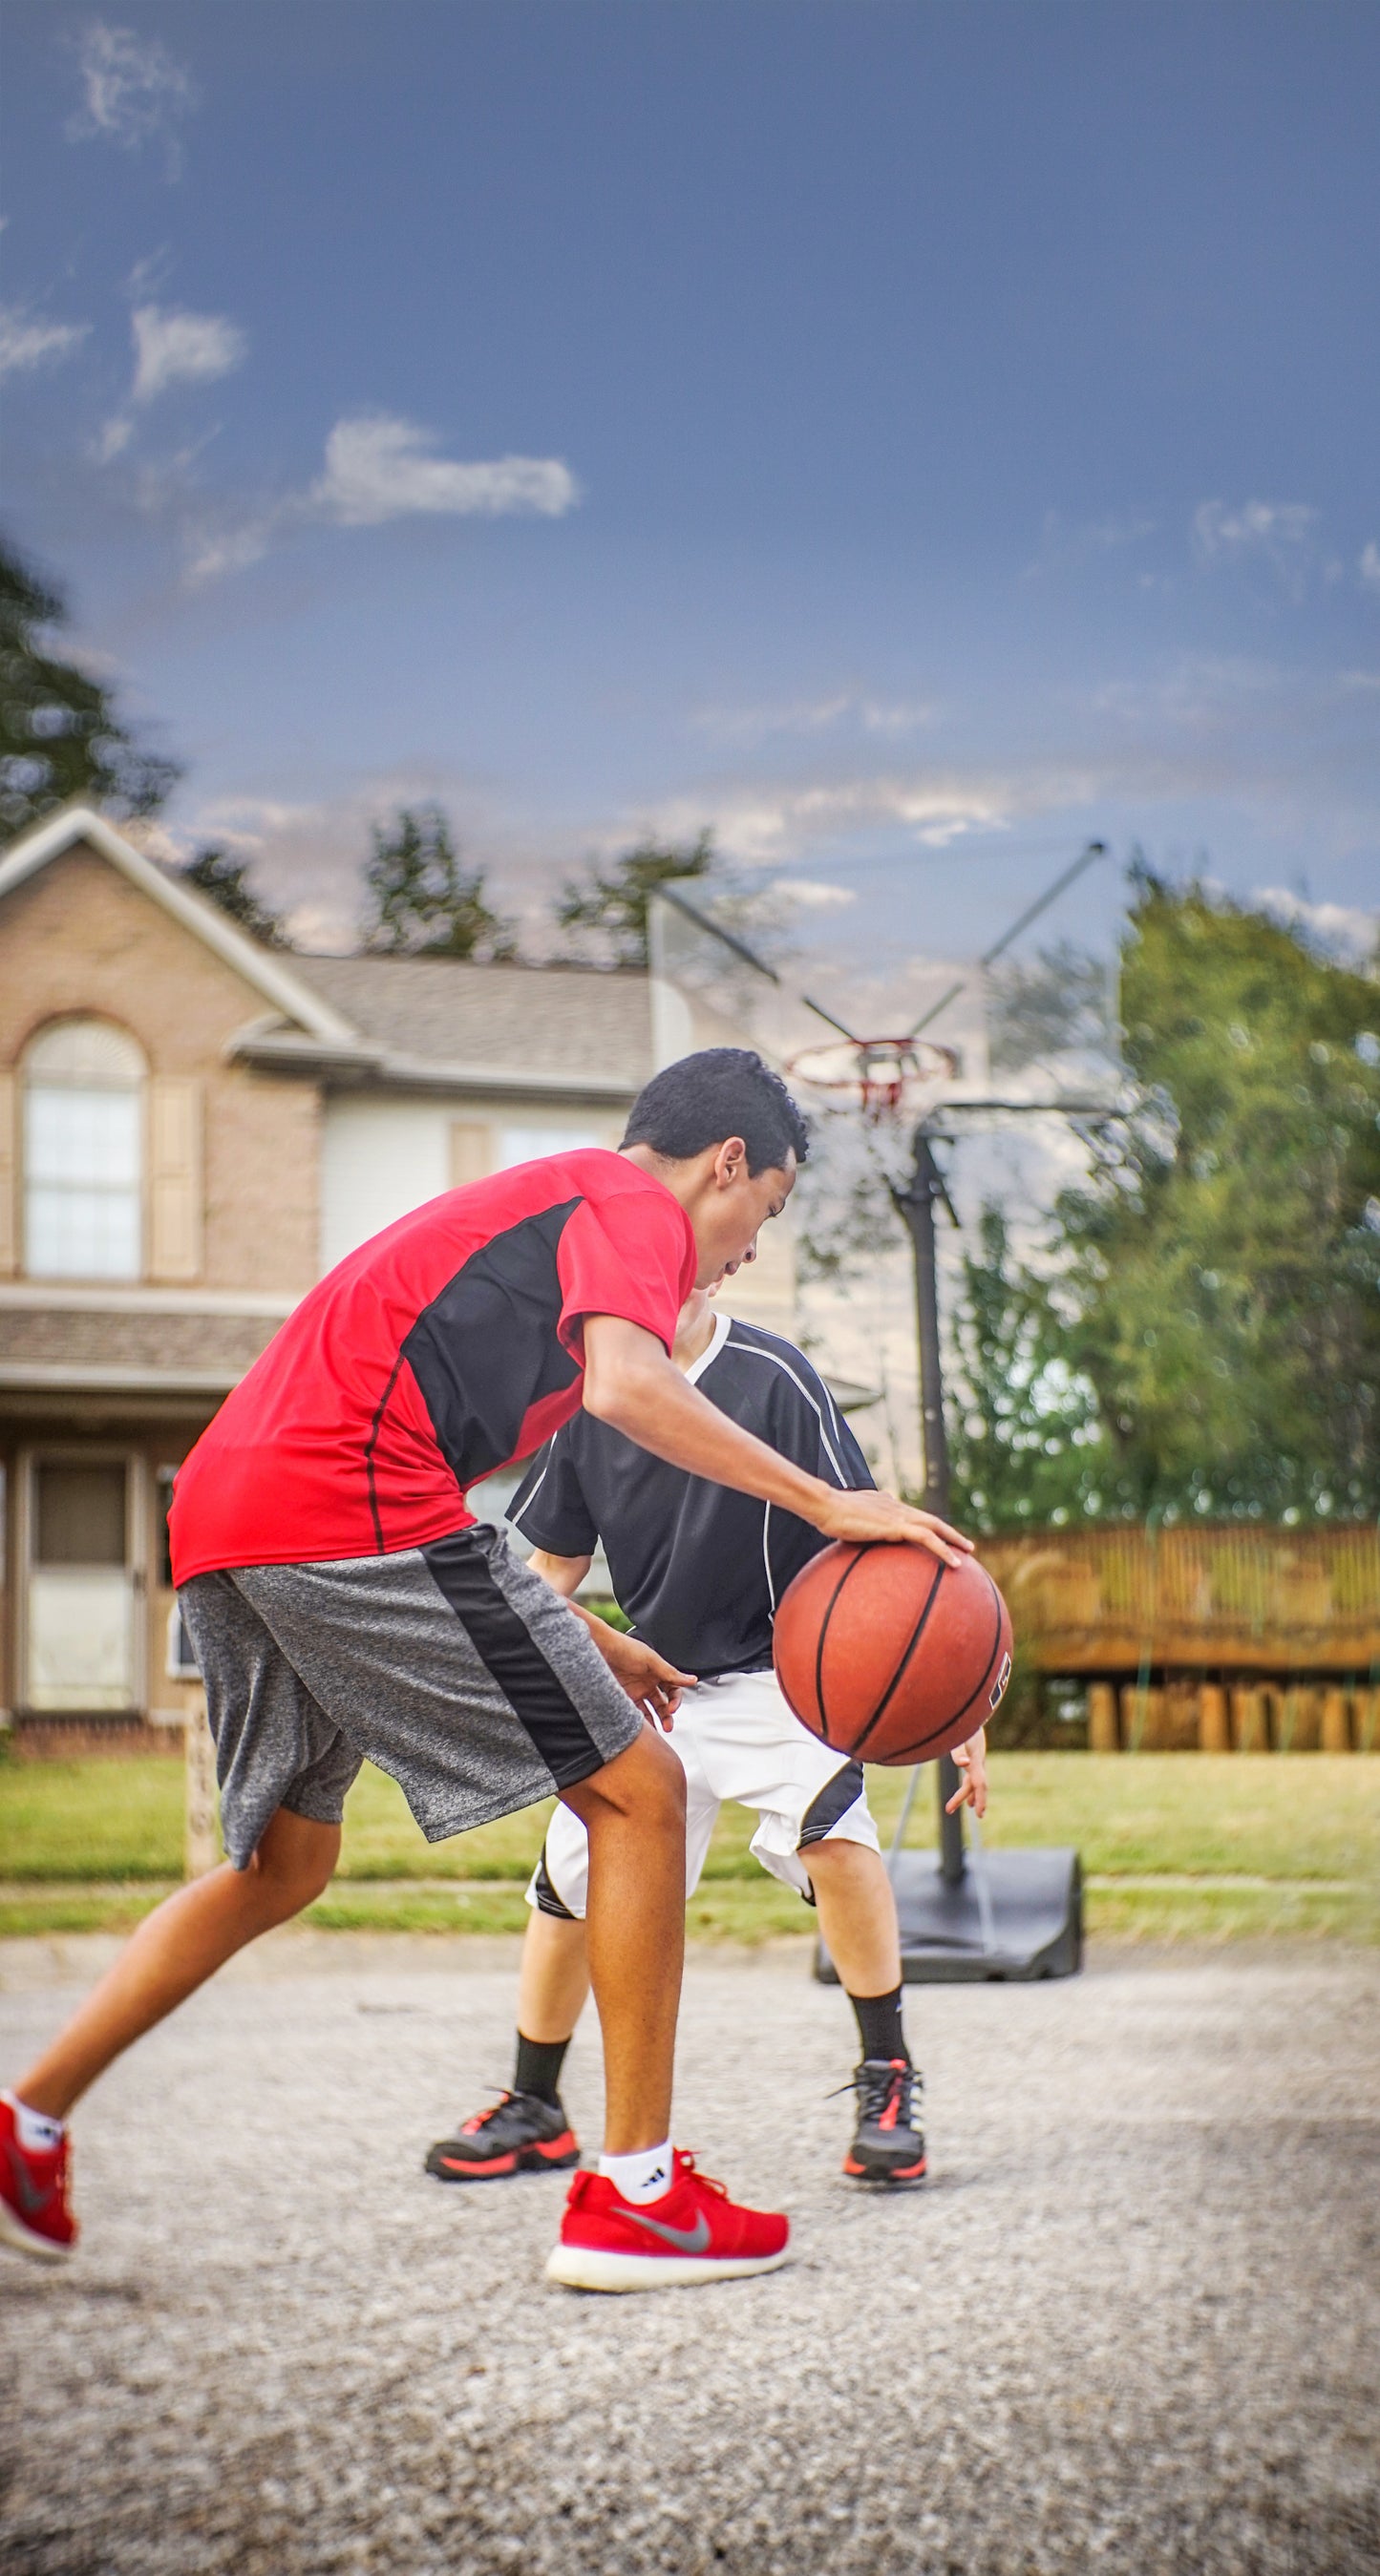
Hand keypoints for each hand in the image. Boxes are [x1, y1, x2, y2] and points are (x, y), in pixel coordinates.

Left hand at [584, 1620, 694, 1729]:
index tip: (673, 1708)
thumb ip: (671, 1673)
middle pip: (662, 1704)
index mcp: (658, 1673)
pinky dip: (640, 1722)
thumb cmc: (624, 1649)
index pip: (673, 1690)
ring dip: (656, 1722)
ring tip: (658, 1731)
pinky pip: (634, 1714)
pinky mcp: (623, 1699)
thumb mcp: (651, 1660)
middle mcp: (647, 1683)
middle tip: (668, 1725)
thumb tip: (692, 1680)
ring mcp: (635, 1692)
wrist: (600, 1649)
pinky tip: (643, 1727)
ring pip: (649, 1711)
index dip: (675, 1700)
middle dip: (667, 1715)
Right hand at [813, 1484, 973, 1567]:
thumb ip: (859, 1523)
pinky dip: (944, 1549)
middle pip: (931, 1520)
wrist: (826, 1506)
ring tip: (967, 1552)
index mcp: (888, 1505)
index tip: (939, 1536)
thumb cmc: (831, 1514)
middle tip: (965, 1545)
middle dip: (950, 1532)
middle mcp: (898, 1508)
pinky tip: (954, 1563)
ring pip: (935, 1527)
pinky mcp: (898, 1526)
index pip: (914, 1515)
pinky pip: (928, 1539)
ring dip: (954, 1539)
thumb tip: (861, 1530)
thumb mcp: (848, 1517)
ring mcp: (899, 1516)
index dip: (929, 1526)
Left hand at [945, 1729, 987, 1818]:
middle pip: (975, 1783)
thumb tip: (963, 1765)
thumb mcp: (958, 1734)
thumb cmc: (962, 1720)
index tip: (978, 1814)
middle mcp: (979, 1758)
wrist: (970, 1704)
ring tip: (970, 1806)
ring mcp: (977, 1756)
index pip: (979, 1783)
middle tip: (949, 1810)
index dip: (979, 1798)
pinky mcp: (973, 1753)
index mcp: (976, 1757)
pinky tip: (967, 1789)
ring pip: (975, 1779)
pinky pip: (974, 1773)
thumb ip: (959, 1750)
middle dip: (966, 1798)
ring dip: (970, 1793)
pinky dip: (971, 1783)